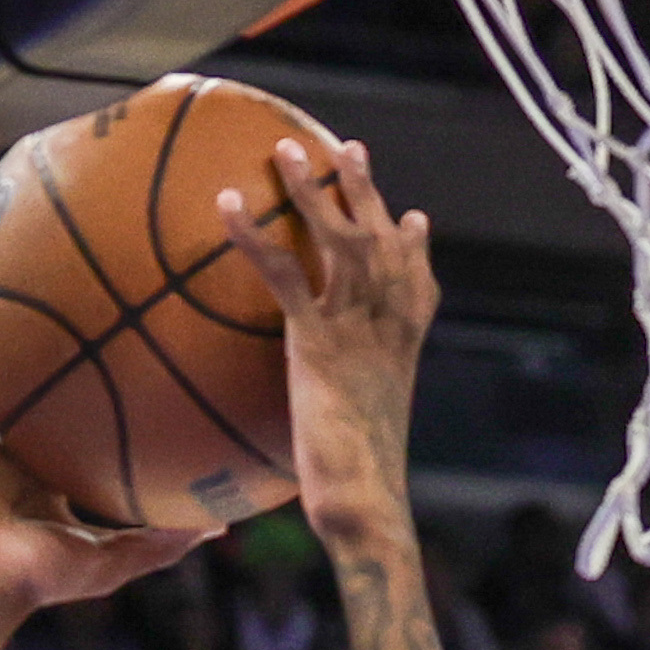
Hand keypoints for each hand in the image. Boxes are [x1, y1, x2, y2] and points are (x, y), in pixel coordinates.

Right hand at [0, 257, 212, 615]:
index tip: (101, 338)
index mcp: (34, 467)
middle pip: (9, 371)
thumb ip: (162, 540)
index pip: (54, 410)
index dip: (70, 378)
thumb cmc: (40, 578)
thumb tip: (219, 525)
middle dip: (19, 329)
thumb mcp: (115, 555)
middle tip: (47, 277)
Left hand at [217, 135, 434, 557]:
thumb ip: (356, 419)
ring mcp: (355, 328)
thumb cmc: (363, 491)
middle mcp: (387, 326)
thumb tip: (344, 441)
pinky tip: (229, 205)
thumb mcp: (366, 442)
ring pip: (339, 239)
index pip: (419, 287)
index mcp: (404, 349)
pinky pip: (283, 273)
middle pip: (382, 242)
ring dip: (313, 189)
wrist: (367, 500)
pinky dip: (254, 234)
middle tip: (349, 149)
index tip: (413, 219)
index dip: (416, 250)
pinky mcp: (317, 341)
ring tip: (286, 150)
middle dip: (366, 192)